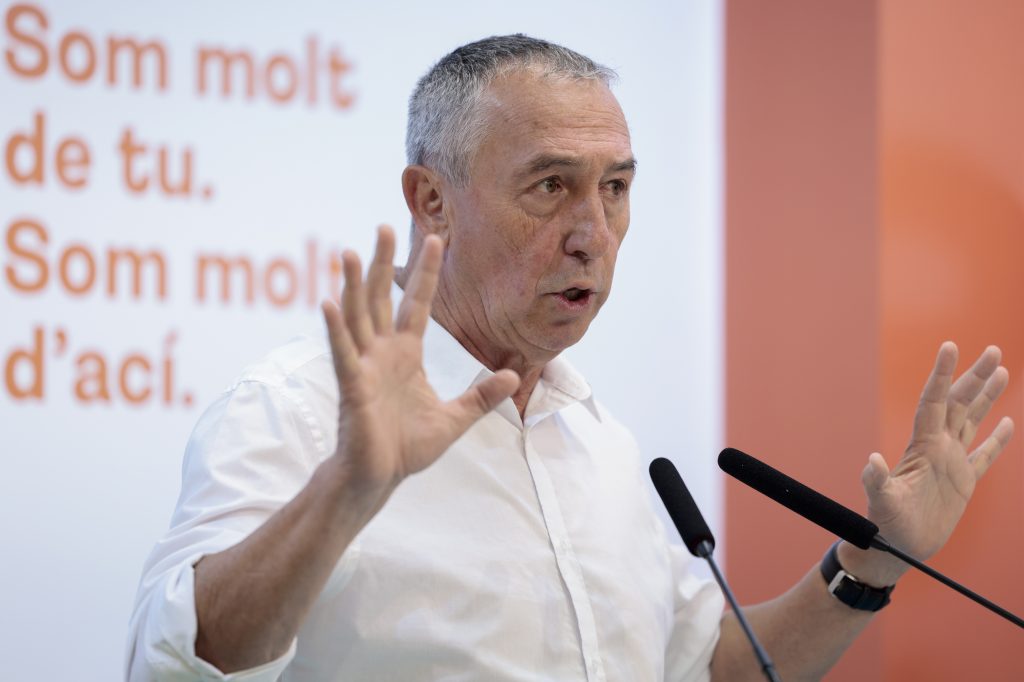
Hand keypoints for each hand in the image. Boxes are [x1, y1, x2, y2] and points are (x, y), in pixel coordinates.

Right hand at [321, 226, 519, 501]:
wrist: (379, 478)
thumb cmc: (407, 448)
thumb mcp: (455, 419)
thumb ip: (481, 397)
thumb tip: (511, 375)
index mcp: (406, 355)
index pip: (417, 304)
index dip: (426, 273)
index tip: (435, 239)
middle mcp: (382, 353)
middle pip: (382, 298)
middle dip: (383, 263)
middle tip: (384, 225)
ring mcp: (364, 367)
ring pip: (357, 317)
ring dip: (353, 285)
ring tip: (349, 252)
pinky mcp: (352, 387)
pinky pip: (343, 353)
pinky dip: (336, 329)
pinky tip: (328, 303)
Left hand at [842, 342, 1013, 584]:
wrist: (896, 547)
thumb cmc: (884, 524)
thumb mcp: (881, 501)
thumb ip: (877, 481)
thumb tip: (871, 461)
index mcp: (922, 445)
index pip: (933, 401)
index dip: (941, 374)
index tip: (949, 346)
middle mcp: (937, 447)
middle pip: (959, 402)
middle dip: (974, 376)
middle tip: (992, 349)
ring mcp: (951, 462)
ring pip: (972, 420)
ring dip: (987, 396)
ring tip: (1001, 370)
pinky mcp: (963, 482)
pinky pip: (984, 454)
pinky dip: (997, 438)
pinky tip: (1008, 421)